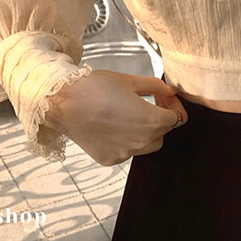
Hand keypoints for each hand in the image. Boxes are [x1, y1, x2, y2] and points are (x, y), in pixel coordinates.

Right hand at [43, 70, 187, 165]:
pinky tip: (112, 125)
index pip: (177, 119)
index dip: (173, 106)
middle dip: (160, 118)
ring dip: (146, 132)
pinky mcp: (110, 159)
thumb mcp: (130, 81)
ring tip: (129, 114)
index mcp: (150, 121)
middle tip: (148, 102)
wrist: (63, 103)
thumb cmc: (95, 88)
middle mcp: (141, 142)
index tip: (164, 98)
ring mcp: (125, 154)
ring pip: (147, 145)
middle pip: (163, 133)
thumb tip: (171, 92)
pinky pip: (127, 150)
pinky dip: (126, 140)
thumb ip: (155, 87)